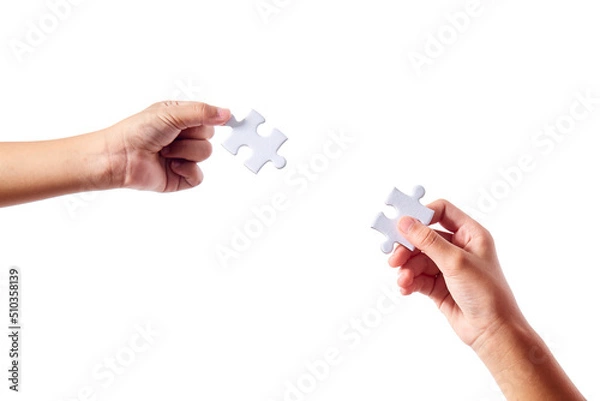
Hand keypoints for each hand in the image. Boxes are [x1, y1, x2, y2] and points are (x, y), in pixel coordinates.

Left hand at [103, 101, 230, 191]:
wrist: (120, 157)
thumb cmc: (137, 131)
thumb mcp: (171, 113)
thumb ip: (201, 112)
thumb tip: (226, 113)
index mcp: (181, 118)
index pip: (208, 118)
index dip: (211, 119)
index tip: (225, 120)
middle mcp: (183, 137)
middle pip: (209, 137)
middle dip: (191, 137)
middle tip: (170, 136)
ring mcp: (182, 158)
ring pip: (205, 155)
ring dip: (184, 152)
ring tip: (164, 151)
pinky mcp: (180, 177)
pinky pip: (199, 176)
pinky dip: (186, 170)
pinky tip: (170, 165)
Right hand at [388, 200, 525, 348]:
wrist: (493, 332)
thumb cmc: (487, 294)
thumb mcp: (455, 262)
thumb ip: (428, 241)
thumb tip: (405, 222)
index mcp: (471, 235)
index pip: (442, 211)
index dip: (422, 215)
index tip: (402, 224)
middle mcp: (459, 248)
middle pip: (424, 237)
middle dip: (407, 247)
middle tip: (394, 258)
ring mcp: (448, 267)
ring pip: (417, 259)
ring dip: (407, 268)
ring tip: (403, 280)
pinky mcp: (439, 286)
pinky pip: (417, 277)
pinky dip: (409, 281)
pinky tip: (405, 288)